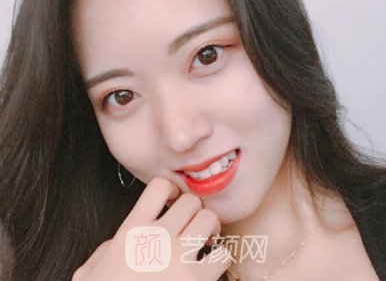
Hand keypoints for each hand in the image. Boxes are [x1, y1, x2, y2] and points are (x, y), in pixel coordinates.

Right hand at [72, 177, 231, 280]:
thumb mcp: (91, 271)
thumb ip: (108, 248)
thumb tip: (119, 240)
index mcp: (132, 231)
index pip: (159, 186)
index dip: (170, 191)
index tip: (171, 203)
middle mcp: (157, 238)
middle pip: (191, 201)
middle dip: (194, 212)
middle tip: (190, 225)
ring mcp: (179, 259)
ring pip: (210, 219)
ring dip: (209, 229)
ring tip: (204, 242)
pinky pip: (223, 255)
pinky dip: (220, 259)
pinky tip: (209, 268)